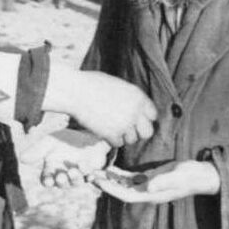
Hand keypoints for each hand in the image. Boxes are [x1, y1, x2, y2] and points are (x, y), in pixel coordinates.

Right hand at [20, 128, 110, 187]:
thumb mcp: (50, 141)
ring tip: (73, 170)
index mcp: (52, 168)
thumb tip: (21, 158)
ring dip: (74, 178)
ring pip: (76, 182)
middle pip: (61, 183)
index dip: (47, 181)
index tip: (47, 181)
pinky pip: (90, 178)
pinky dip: (90, 176)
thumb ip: (38, 150)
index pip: (46, 179)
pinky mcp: (90, 172)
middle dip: (61, 181)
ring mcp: (78, 175)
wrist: (86, 134)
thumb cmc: (66, 139)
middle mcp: (64, 174)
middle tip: (61, 177)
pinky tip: (90, 173)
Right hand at [43, 65, 157, 146]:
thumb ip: (131, 99)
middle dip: (138, 132)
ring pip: (132, 140)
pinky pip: (118, 144)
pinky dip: (110, 139)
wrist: (76, 91)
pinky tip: (102, 129)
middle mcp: (135, 112)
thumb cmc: (93, 84)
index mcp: (139, 97)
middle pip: (148, 133)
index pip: (153, 115)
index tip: (135, 119)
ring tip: (110, 125)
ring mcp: (125, 124)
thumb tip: (136, 111)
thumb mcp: (119, 86)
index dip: (143, 118)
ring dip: (122, 136)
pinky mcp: (112, 134)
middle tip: (127, 129)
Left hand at [91, 160, 220, 203]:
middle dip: (106, 184)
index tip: (99, 181)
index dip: (112, 189)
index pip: (127, 195)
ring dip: (111, 179)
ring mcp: (149, 186)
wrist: (203, 175)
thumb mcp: (179, 176)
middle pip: (122, 191)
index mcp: (152, 194)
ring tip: (96, 171)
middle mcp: (148, 192)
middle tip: (90, 175)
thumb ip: (164, 181)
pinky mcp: (151, 178)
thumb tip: (148, 187)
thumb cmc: (192, 175)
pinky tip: (111, 168)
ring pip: (125, 185)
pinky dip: (120, 174)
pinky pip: (132, 179)